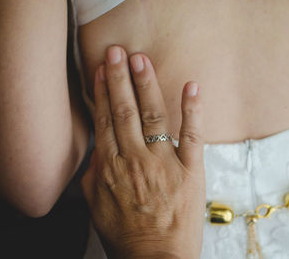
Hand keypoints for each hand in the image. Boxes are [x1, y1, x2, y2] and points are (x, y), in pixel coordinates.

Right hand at [81, 45, 204, 258]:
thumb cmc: (125, 235)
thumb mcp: (97, 206)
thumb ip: (95, 175)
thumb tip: (97, 151)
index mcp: (111, 168)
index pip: (105, 121)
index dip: (102, 93)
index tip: (101, 71)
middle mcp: (135, 160)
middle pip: (124, 111)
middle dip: (119, 79)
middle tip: (117, 53)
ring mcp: (164, 164)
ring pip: (153, 117)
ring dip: (146, 86)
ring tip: (141, 61)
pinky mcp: (190, 171)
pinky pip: (192, 136)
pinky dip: (193, 110)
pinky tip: (192, 86)